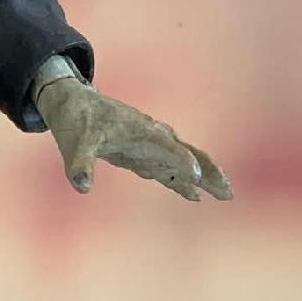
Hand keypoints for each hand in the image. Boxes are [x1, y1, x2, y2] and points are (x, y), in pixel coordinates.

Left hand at [36, 78, 233, 202]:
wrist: (73, 103)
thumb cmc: (76, 120)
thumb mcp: (74, 142)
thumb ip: (80, 163)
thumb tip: (82, 186)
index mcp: (140, 131)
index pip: (166, 146)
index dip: (181, 160)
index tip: (197, 176)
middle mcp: (151, 137)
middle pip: (188, 154)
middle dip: (209, 172)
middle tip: (228, 193)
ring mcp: (149, 146)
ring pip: (184, 162)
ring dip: (203, 178)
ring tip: (224, 195)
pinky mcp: (142, 154)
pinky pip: (168, 170)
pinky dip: (181, 182)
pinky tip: (194, 196)